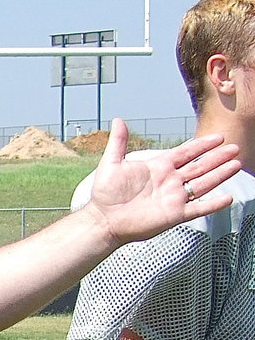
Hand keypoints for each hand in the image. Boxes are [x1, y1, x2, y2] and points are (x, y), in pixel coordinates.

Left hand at [86, 118, 240, 245]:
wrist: (103, 220)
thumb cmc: (105, 194)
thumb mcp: (111, 164)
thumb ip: (118, 142)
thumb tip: (117, 119)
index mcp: (159, 167)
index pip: (186, 153)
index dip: (202, 145)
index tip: (219, 137)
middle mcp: (170, 181)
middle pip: (200, 166)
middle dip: (217, 157)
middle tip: (235, 148)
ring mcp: (174, 198)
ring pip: (203, 184)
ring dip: (220, 174)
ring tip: (236, 164)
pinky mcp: (174, 215)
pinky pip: (198, 208)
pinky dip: (212, 204)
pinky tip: (228, 197)